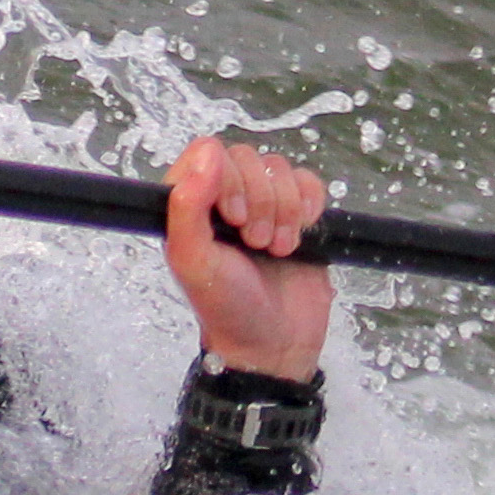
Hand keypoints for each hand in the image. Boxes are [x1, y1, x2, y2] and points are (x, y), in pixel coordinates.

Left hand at [164, 136, 331, 380]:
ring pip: (279, 169)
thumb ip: (186, 206)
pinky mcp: (297, 214)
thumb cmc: (226, 306)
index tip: (231, 220)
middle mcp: (223, 197)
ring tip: (276, 249)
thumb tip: (205, 153)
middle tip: (255, 243)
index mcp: (189, 204)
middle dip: (260, 202)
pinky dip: (309, 206)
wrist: (275, 342)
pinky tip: (301, 238)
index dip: (227, 180)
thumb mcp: (193, 260)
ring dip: (283, 211)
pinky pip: (309, 181)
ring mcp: (262, 203)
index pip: (207, 152)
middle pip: (248, 158)